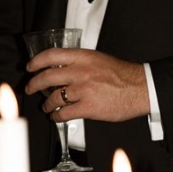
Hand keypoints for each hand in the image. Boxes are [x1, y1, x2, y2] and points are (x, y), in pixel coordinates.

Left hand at [25, 47, 148, 123]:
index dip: (36, 61)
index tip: (30, 67)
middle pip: (46, 77)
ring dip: (46, 103)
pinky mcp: (88, 107)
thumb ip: (81, 62)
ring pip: (53, 97)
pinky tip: (57, 116)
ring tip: (47, 105)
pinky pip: (64, 113)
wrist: (142, 88)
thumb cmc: (124, 75)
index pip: (51, 55)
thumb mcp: (99, 60)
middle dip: (34, 84)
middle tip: (30, 88)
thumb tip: (62, 68)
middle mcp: (81, 72)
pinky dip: (56, 116)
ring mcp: (83, 90)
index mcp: (84, 57)